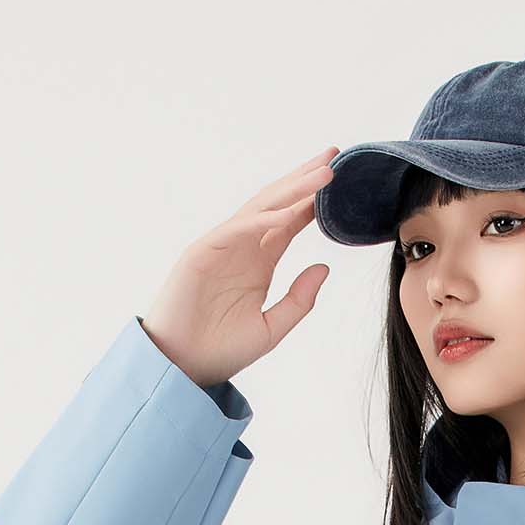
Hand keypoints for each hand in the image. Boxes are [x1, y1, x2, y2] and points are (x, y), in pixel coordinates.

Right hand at [139, 146, 338, 389]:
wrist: (181, 367)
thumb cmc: (221, 350)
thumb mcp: (272, 328)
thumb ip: (299, 300)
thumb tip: (324, 268)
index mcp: (260, 261)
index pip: (291, 221)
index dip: (314, 201)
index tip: (342, 184)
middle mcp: (243, 247)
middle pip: (278, 203)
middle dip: (306, 180)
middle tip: (335, 157)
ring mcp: (222, 246)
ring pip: (261, 208)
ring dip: (292, 189)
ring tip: (324, 172)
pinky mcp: (202, 252)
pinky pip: (237, 230)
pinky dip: (262, 219)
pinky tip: (289, 211)